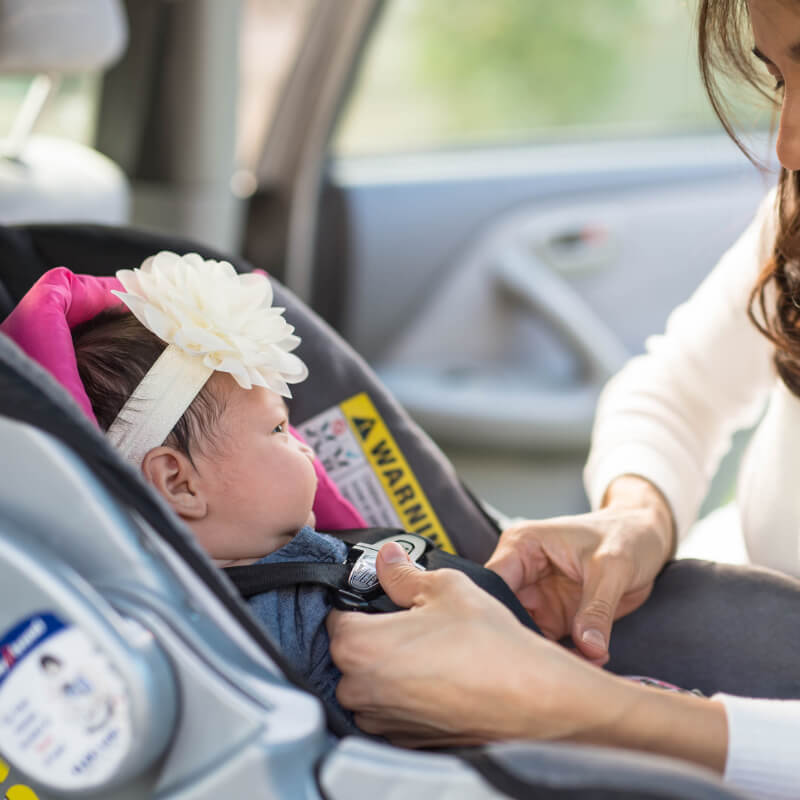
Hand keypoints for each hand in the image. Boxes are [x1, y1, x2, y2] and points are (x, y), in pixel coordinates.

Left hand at [328, 542, 619, 746]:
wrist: (530, 698)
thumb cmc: (488, 646)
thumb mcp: (444, 587)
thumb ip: (404, 573)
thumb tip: (388, 558)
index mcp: (358, 647)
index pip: (336, 613)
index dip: (360, 599)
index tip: (381, 595)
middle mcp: (359, 689)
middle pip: (349, 649)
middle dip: (374, 632)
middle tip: (413, 619)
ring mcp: (381, 719)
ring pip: (368, 679)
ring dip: (388, 662)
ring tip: (431, 647)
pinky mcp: (404, 738)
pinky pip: (389, 705)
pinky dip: (405, 689)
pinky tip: (439, 674)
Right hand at [486, 476, 673, 663]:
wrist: (646, 537)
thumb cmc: (625, 535)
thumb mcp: (612, 567)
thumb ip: (597, 609)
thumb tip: (589, 649)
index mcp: (522, 546)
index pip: (493, 583)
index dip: (496, 613)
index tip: (515, 646)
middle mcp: (523, 573)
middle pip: (504, 614)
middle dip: (521, 643)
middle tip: (543, 670)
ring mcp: (538, 597)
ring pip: (526, 634)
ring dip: (545, 656)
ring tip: (569, 673)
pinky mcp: (555, 617)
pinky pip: (550, 643)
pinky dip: (564, 658)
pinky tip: (583, 668)